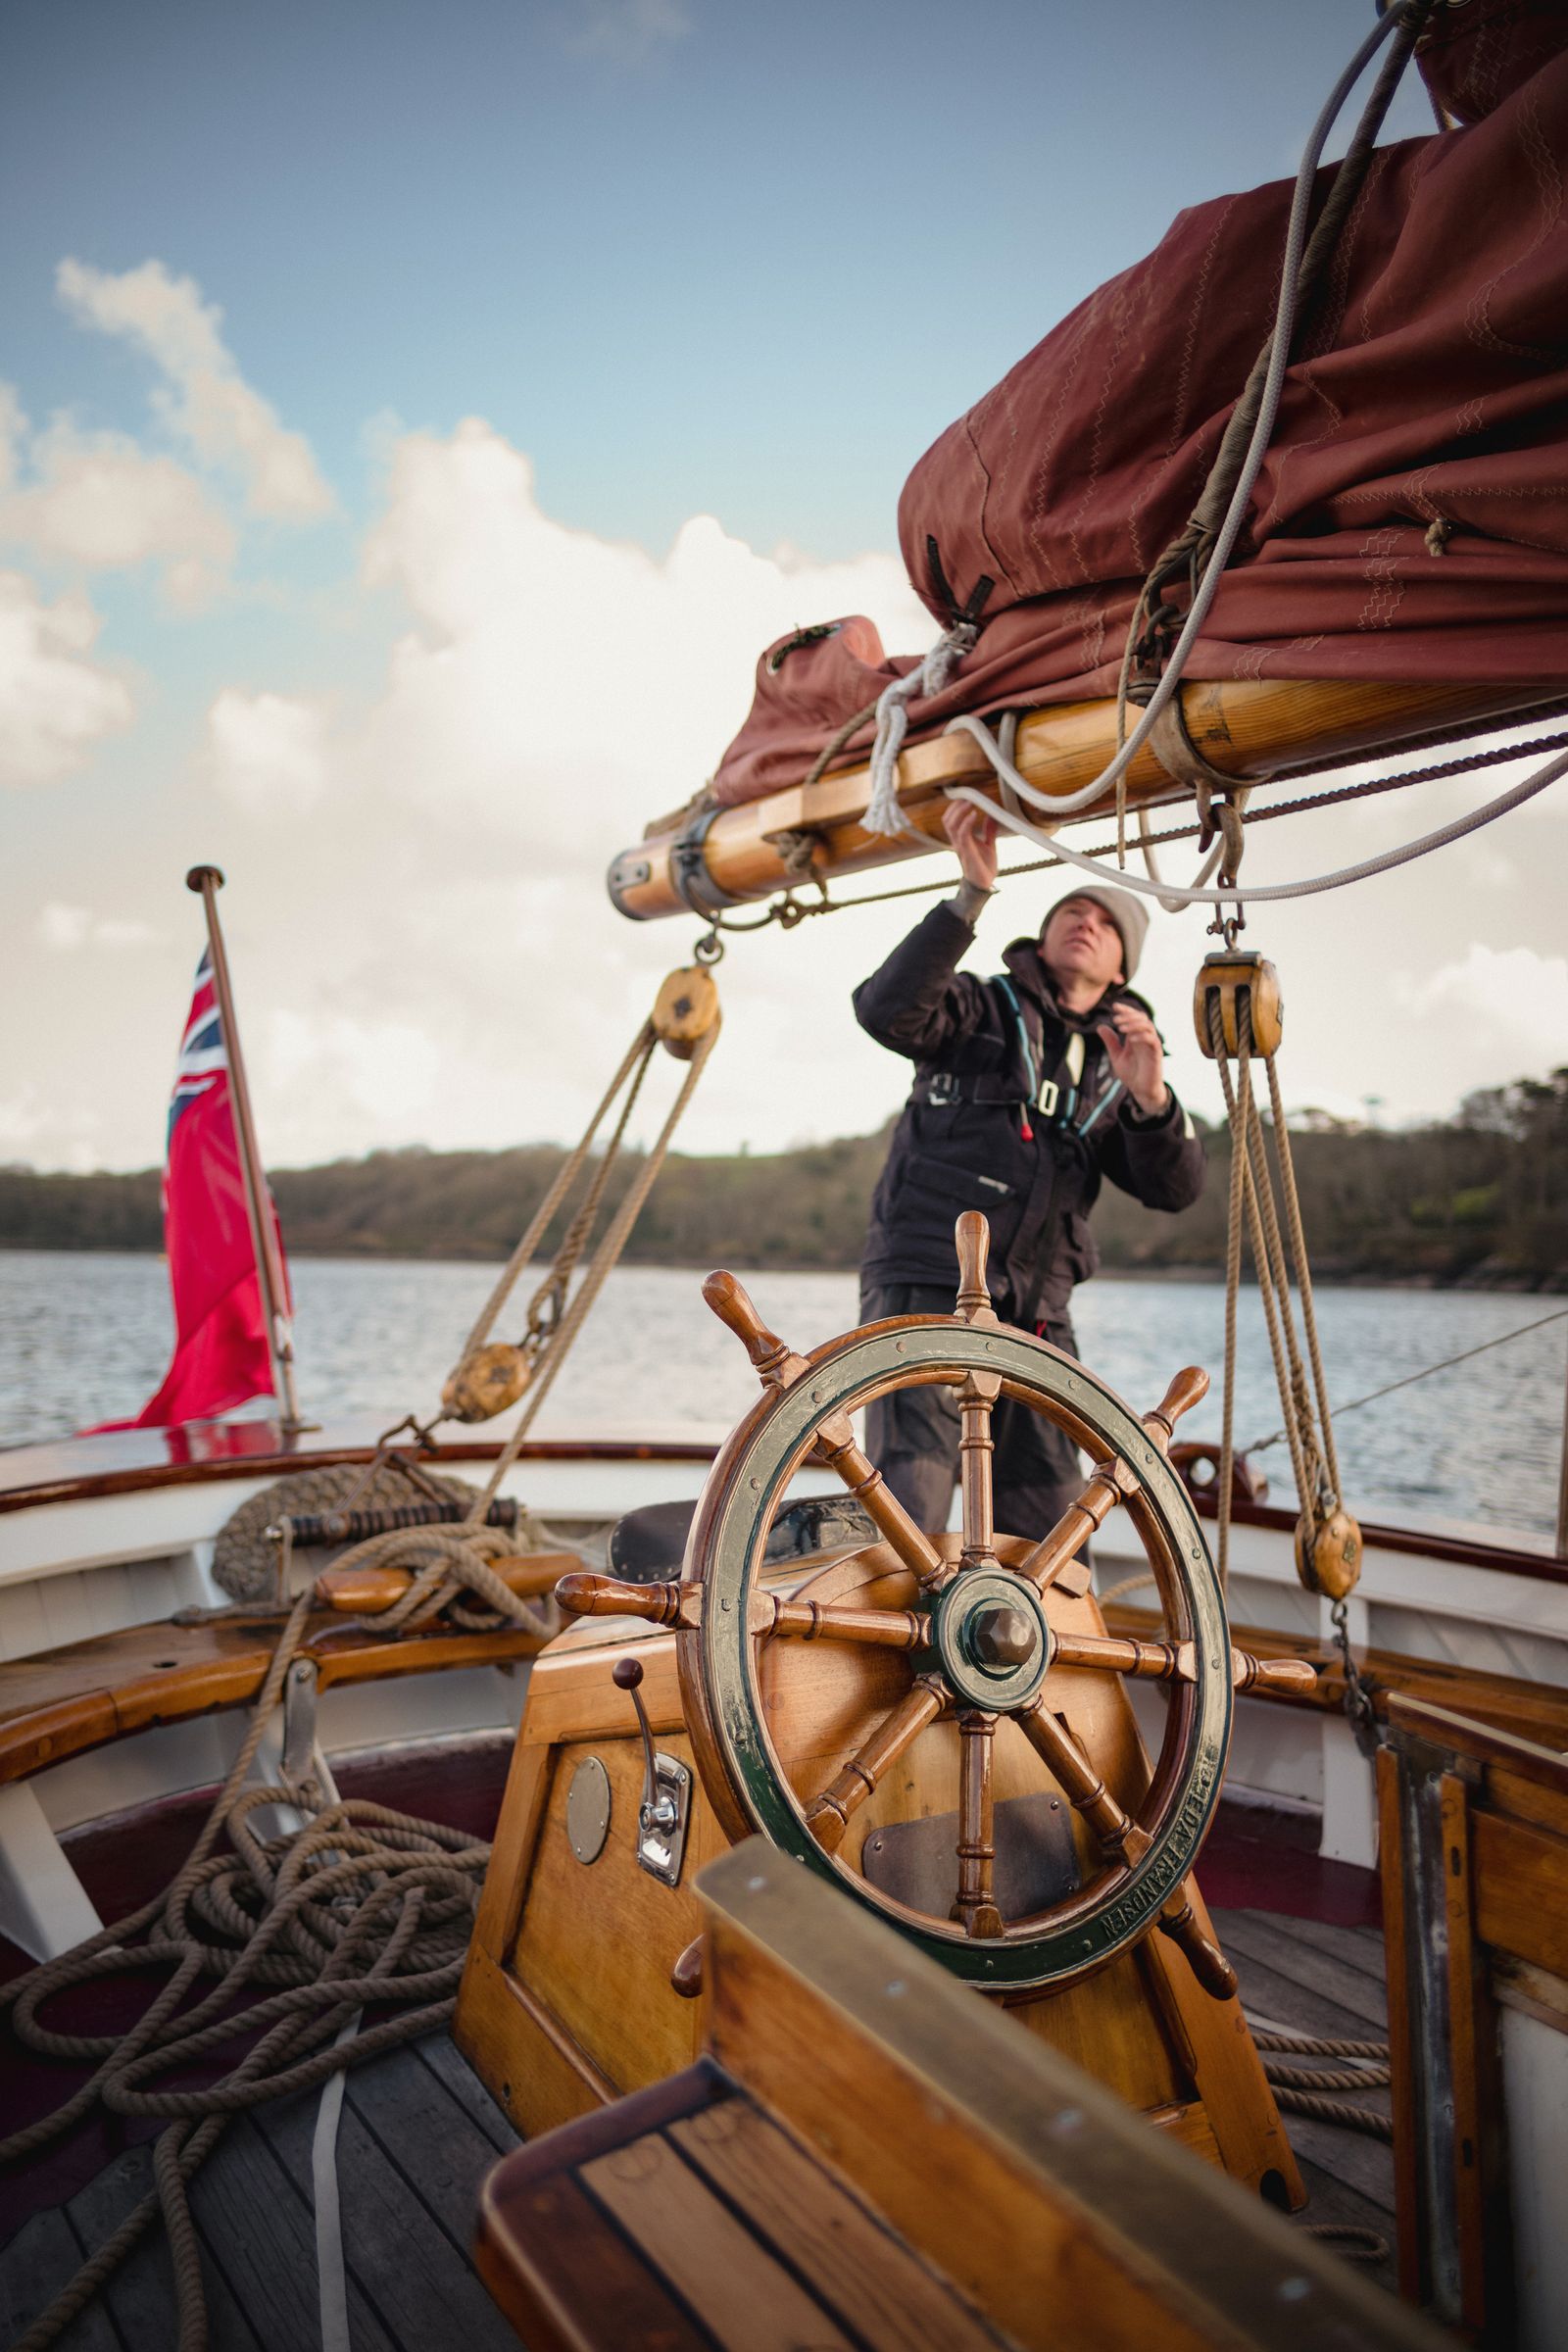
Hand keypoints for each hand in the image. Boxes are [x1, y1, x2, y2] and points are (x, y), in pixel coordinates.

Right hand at [942, 799, 998, 890]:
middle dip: (955, 806)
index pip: (950, 819)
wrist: (984, 885)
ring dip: (959, 811)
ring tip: (970, 801)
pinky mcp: (967, 852)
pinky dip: (967, 822)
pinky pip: (962, 834)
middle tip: (967, 796)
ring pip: (951, 825)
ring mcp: (961, 846)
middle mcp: (957, 842)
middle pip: (947, 820)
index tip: (966, 796)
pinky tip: (974, 813)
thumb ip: (989, 831)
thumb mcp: (989, 845)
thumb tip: (992, 816)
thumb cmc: (984, 867)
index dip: (954, 807)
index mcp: (961, 839)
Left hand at [1095, 1002, 1168, 1116]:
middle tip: (1115, 1019)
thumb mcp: (1116, 1056)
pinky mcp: (1156, 1054)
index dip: (1125, 1010)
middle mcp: (1144, 1038)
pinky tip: (1129, 1038)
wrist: (1141, 1090)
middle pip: (1142, 1018)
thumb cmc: (1131, 1073)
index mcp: (1135, 1036)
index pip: (1134, 1017)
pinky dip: (1141, 1036)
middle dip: (1129, 1015)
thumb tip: (1100, 1026)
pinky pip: (1152, 1040)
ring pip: (1148, 1026)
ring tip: (1120, 1028)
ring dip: (1134, 1024)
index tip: (1114, 1006)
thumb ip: (1110, 1042)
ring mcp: (1151, 1045)